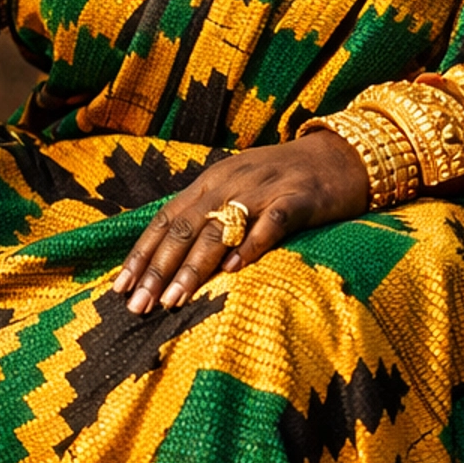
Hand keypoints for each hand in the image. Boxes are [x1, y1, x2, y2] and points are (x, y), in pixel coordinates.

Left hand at [112, 133, 367, 314]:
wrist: (343, 156)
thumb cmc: (285, 181)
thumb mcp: (239, 189)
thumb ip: (208, 214)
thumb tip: (170, 257)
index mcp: (210, 182)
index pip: (166, 219)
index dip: (142, 253)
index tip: (121, 288)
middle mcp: (229, 182)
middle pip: (185, 228)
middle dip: (158, 269)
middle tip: (139, 306)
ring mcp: (263, 190)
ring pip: (219, 230)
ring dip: (193, 268)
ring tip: (173, 300)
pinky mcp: (297, 199)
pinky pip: (270, 224)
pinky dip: (250, 245)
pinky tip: (233, 270)